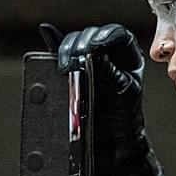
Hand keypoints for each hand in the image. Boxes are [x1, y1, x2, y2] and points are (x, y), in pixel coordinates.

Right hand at [39, 22, 145, 142]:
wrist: (110, 142)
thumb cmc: (124, 118)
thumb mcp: (124, 93)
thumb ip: (110, 71)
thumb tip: (94, 52)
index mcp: (128, 55)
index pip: (117, 34)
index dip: (104, 36)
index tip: (94, 48)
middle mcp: (109, 53)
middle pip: (92, 35)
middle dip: (81, 46)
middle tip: (76, 64)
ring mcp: (88, 60)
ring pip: (75, 42)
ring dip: (68, 50)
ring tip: (66, 68)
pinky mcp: (71, 69)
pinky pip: (59, 52)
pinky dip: (53, 43)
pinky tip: (47, 33)